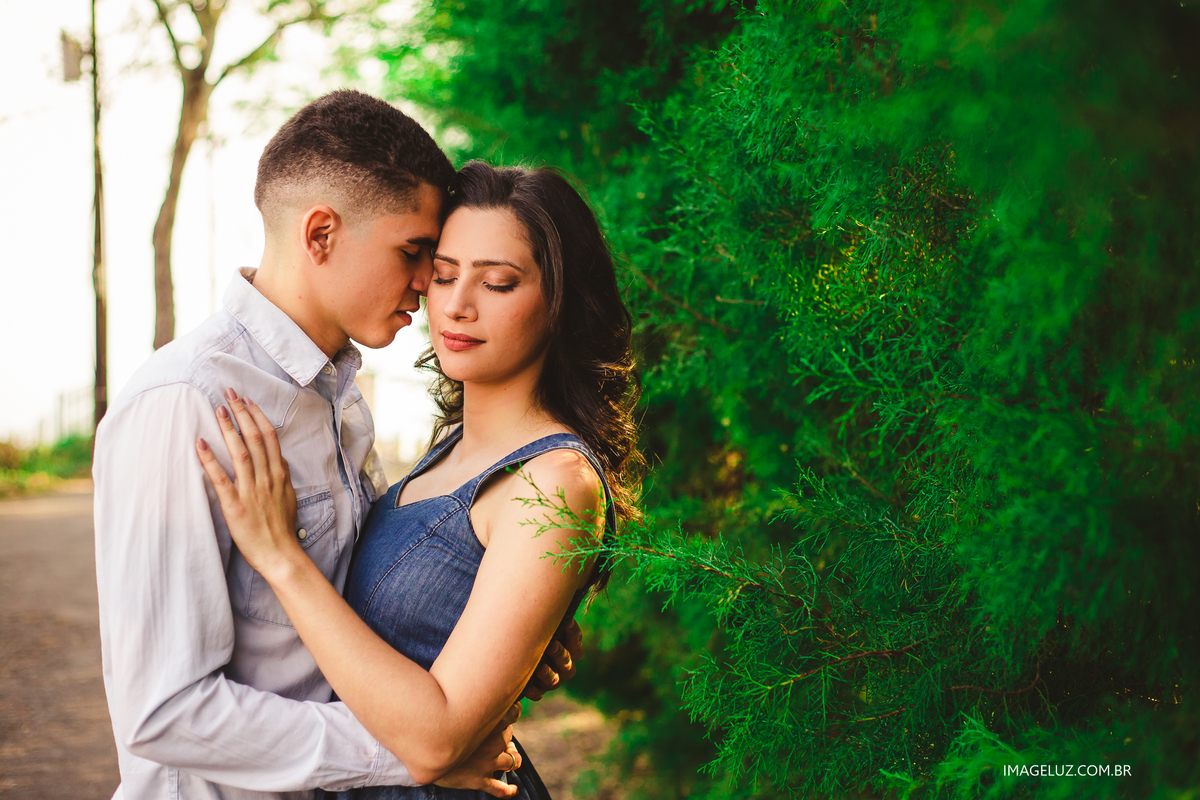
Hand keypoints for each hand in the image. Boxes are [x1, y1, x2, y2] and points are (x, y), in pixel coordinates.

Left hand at [195, 388, 299, 579]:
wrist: (280, 554)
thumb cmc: (282, 528)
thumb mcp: (288, 496)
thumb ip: (280, 476)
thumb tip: (276, 460)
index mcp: (279, 475)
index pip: (269, 437)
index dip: (257, 416)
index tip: (247, 400)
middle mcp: (267, 478)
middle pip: (255, 438)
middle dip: (242, 413)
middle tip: (230, 393)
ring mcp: (251, 491)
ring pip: (240, 453)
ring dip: (229, 429)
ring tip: (218, 409)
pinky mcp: (235, 506)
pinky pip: (221, 479)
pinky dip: (210, 460)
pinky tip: (201, 443)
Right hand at [434, 702, 522, 797]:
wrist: (422, 753)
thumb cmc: (435, 727)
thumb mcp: (454, 711)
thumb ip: (471, 705)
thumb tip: (482, 702)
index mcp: (487, 723)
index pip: (512, 714)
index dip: (512, 712)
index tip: (509, 711)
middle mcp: (491, 744)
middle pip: (508, 737)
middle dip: (505, 735)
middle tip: (497, 734)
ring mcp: (486, 763)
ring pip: (511, 761)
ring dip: (512, 758)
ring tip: (508, 756)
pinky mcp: (478, 780)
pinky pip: (499, 788)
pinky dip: (508, 790)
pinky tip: (513, 789)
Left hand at [522, 618, 582, 700]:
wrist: (515, 650)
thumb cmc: (532, 629)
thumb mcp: (542, 620)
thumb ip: (548, 611)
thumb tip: (554, 585)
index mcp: (570, 647)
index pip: (576, 641)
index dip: (573, 633)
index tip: (567, 622)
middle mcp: (565, 665)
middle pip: (567, 662)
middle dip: (560, 654)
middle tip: (551, 644)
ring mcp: (552, 679)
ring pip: (555, 680)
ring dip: (548, 674)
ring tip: (539, 668)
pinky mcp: (537, 689)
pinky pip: (538, 694)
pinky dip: (534, 691)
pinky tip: (527, 687)